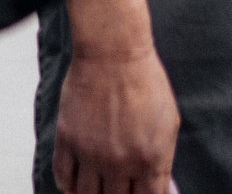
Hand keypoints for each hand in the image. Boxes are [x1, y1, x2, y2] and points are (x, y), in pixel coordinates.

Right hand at [55, 0, 178, 193]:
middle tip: (118, 189)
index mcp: (150, 159)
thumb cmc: (145, 82)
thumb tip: (161, 189)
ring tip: (99, 188)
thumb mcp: (168, 123)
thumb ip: (164, 161)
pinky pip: (63, 178)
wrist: (113, 52)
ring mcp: (90, 153)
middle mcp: (119, 162)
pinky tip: (77, 182)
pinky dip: (69, 186)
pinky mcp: (67, 140)